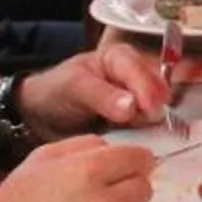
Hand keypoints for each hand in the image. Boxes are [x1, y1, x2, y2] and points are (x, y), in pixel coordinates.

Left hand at [21, 38, 169, 139]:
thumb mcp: (74, 87)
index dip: (147, 89)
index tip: (148, 109)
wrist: (42, 118)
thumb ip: (102, 95)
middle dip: (156, 106)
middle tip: (150, 123)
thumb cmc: (56, 92)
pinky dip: (151, 135)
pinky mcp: (137, 123)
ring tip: (147, 134)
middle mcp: (135, 76)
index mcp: (120, 58)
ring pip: (160, 109)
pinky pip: (152, 128)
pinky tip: (146, 142)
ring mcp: (139, 101)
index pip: (140, 71)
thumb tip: (132, 106)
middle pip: (158, 89)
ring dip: (156, 122)